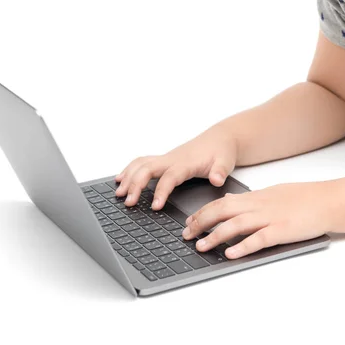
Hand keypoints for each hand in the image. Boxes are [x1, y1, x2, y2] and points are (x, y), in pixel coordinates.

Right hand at [115, 125, 237, 209]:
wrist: (221, 139)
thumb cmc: (221, 151)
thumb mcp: (226, 162)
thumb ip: (220, 171)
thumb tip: (217, 179)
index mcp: (186, 162)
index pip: (169, 177)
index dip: (160, 191)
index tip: (154, 206)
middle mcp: (172, 159)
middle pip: (147, 169)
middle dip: (135, 184)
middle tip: (128, 202)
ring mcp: (166, 158)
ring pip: (141, 164)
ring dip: (128, 177)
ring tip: (119, 193)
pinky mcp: (164, 160)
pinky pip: (142, 162)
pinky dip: (129, 170)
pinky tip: (120, 179)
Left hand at [182, 182, 329, 258]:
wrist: (328, 200)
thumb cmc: (303, 198)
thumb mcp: (271, 193)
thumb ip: (250, 199)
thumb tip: (231, 201)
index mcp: (255, 197)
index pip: (221, 202)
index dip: (202, 212)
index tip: (188, 221)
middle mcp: (258, 206)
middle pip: (222, 211)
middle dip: (201, 223)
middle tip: (186, 235)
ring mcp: (270, 218)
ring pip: (235, 225)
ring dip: (215, 236)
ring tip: (201, 246)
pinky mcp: (282, 231)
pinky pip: (259, 239)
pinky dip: (243, 246)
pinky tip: (231, 254)